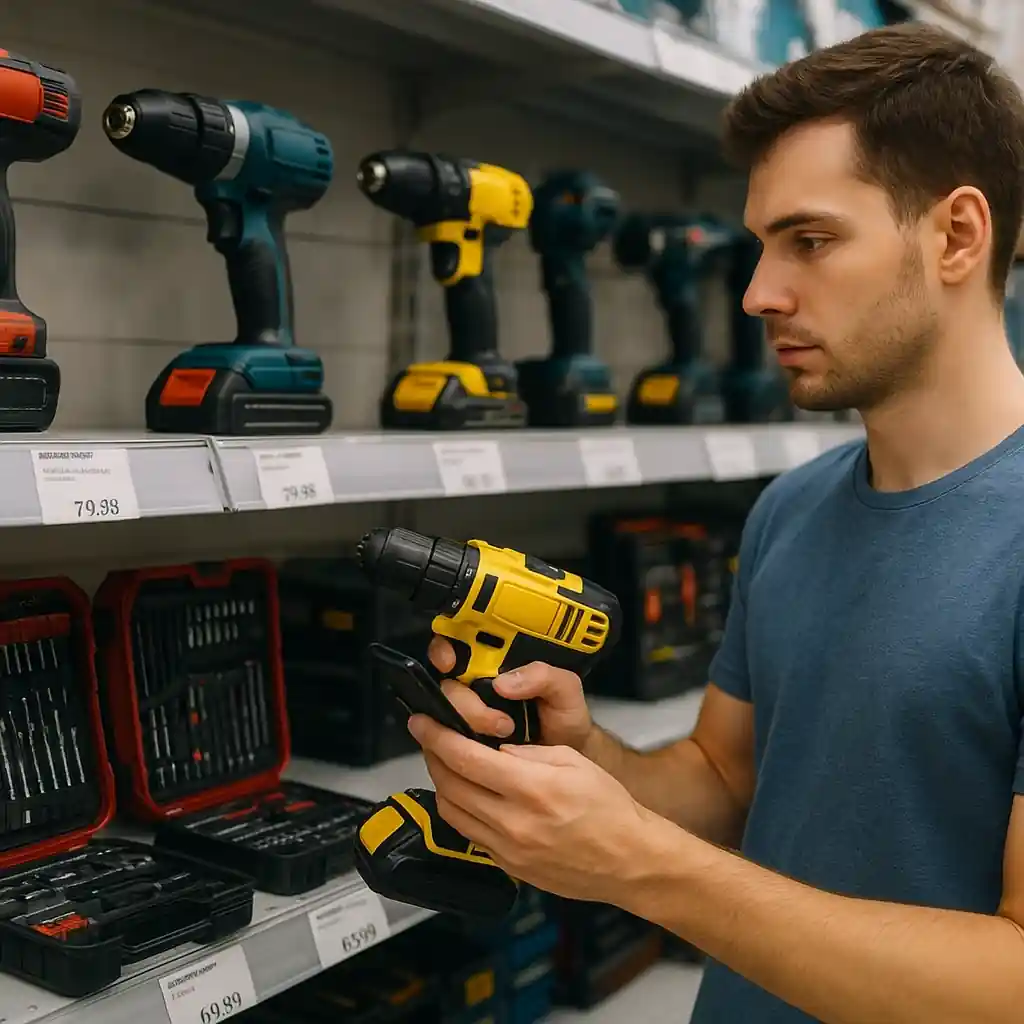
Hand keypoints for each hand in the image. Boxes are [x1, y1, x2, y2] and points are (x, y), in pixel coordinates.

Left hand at [408, 714, 658, 902]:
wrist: (629, 860)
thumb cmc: (609, 806)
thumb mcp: (573, 761)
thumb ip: (528, 752)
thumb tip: (494, 749)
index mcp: (532, 788)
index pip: (466, 758)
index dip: (437, 736)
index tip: (421, 721)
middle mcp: (514, 822)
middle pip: (450, 784)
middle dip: (433, 756)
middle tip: (431, 737)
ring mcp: (508, 849)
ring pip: (452, 811)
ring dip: (442, 783)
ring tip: (447, 763)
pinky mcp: (508, 867)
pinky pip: (469, 833)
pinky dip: (460, 809)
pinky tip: (469, 794)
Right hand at [428, 637, 593, 749]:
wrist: (566, 754)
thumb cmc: (564, 717)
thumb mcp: (565, 688)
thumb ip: (544, 676)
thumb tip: (503, 682)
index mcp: (496, 663)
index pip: (457, 646)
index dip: (444, 650)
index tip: (449, 662)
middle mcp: (476, 686)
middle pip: (446, 683)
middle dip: (463, 700)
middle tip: (500, 721)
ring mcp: (467, 715)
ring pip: (442, 712)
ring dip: (467, 723)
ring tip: (504, 732)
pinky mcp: (463, 742)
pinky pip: (446, 739)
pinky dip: (455, 742)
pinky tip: (481, 747)